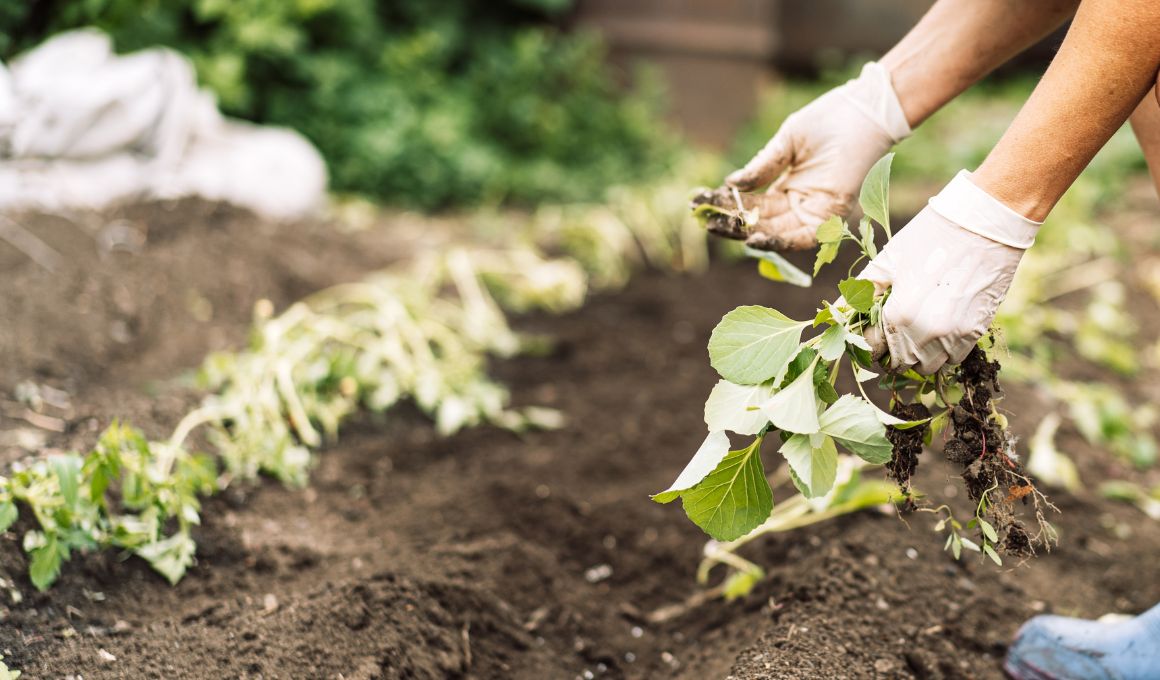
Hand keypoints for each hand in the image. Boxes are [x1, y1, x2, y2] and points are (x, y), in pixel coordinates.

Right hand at [700, 62, 910, 250]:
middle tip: (703, 219)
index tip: (698, 202)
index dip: (725, 204)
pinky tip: (754, 237)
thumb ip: (761, 168)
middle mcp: (798, 203)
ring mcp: (814, 210)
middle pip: (759, 221)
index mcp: (786, 186)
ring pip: (774, 231)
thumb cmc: (829, 120)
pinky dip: (778, 240)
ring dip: (746, 232)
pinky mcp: (831, 214)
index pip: (750, 204)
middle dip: (730, 222)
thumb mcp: (786, 143)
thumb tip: (730, 185)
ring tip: (719, 228)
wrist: (864, 110)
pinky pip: (801, 236)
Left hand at [862, 171, 1041, 373]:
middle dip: (890, 352)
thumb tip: (834, 314)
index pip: (873, 350)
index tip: (869, 332)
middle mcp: (928, 332)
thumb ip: (860, 293)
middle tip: (889, 332)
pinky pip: (954, 358)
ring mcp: (956, 334)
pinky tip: (936, 329)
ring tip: (913, 331)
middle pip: (900, 362)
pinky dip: (942, 351)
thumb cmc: (930, 236)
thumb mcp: (887, 262)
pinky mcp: (977, 330)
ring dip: (916, 355)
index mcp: (900, 315)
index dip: (866, 342)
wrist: (985, 223)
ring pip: (928, 366)